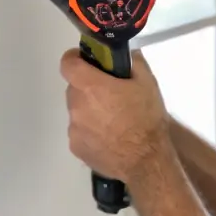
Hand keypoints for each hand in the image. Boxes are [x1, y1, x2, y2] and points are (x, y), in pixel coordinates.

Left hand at [60, 48, 169, 184]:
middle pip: (75, 89)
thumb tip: (128, 56)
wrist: (146, 160)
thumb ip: (134, 63)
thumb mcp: (148, 84)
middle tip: (110, 96)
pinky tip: (109, 138)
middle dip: (89, 88)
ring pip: (77, 112)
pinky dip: (90, 132)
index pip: (67, 64)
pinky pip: (80, 132)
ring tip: (113, 122)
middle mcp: (76, 106)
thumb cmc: (146, 118)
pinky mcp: (75, 147)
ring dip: (90, 111)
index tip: (85, 61)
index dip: (74, 59)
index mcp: (90, 86)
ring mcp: (73, 129)